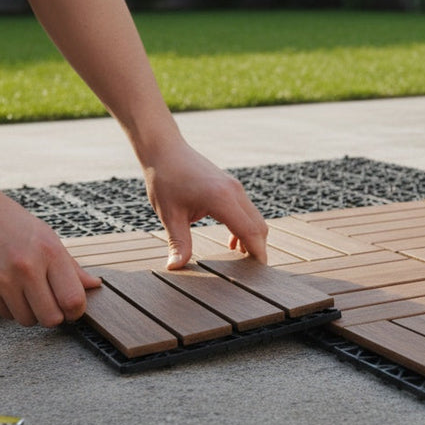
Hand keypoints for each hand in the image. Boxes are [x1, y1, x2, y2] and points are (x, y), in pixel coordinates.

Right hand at [0, 193, 100, 326]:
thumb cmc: (13, 223)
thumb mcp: (47, 237)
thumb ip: (71, 267)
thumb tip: (95, 286)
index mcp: (49, 252)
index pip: (73, 300)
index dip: (76, 311)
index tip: (72, 308)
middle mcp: (27, 268)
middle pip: (51, 318)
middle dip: (54, 316)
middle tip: (50, 303)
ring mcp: (2, 280)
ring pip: (28, 321)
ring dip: (31, 313)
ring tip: (27, 292)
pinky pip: (5, 315)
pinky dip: (11, 308)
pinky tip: (8, 289)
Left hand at [142, 142, 267, 268]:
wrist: (165, 149)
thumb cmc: (165, 179)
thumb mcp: (170, 215)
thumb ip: (179, 242)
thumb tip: (175, 267)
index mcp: (221, 199)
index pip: (250, 232)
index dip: (258, 254)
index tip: (259, 274)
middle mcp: (234, 191)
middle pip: (259, 227)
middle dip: (258, 250)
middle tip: (252, 274)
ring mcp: (235, 187)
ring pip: (255, 218)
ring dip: (252, 239)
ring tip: (242, 261)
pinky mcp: (231, 186)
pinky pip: (247, 211)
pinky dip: (246, 228)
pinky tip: (233, 243)